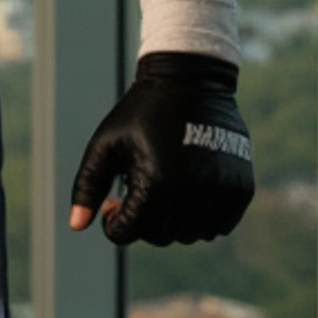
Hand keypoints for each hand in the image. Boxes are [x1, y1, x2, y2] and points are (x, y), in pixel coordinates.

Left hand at [68, 51, 254, 246]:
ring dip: (173, 221)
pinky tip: (189, 191)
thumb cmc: (141, 113)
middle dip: (143, 221)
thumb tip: (76, 225)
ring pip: (190, 236)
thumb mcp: (106, 145)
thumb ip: (87, 186)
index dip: (113, 222)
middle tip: (139, 192)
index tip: (114, 202)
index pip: (127, 233)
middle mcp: (193, 192)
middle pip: (159, 237)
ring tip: (165, 188)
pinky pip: (218, 227)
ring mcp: (221, 192)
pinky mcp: (242, 189)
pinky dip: (202, 218)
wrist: (192, 81)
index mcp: (157, 182)